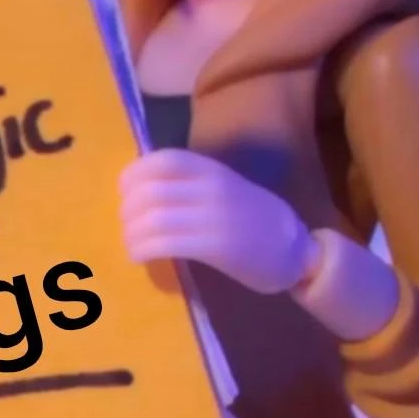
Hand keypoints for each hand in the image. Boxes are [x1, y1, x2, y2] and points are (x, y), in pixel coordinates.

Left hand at [119, 149, 317, 294]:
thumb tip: (143, 189)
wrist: (294, 249)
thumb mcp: (224, 187)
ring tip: (131, 245)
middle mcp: (211, 189)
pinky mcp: (217, 247)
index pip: (162, 160)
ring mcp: (215, 218)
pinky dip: (143, 249)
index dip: (133, 175)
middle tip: (126, 225)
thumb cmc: (254, 219)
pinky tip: (139, 257)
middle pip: (150, 191)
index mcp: (211, 170)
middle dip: (127, 210)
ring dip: (132, 234)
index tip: (123, 192)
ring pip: (154, 218)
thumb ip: (190, 183)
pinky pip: (167, 243)